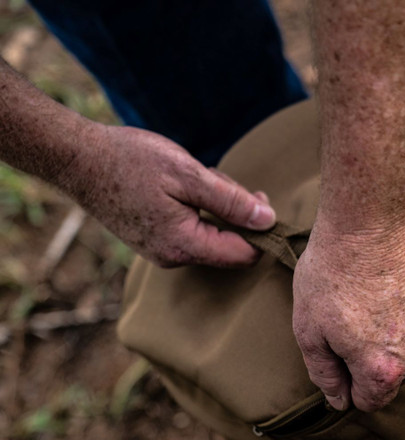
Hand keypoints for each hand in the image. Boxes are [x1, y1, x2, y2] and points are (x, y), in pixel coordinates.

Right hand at [64, 125, 275, 267]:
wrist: (77, 158)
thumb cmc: (131, 161)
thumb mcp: (189, 175)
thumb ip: (231, 201)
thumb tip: (268, 220)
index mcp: (185, 246)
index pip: (245, 255)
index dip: (262, 230)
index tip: (259, 197)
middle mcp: (174, 257)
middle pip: (230, 245)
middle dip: (236, 213)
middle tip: (219, 179)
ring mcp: (161, 251)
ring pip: (211, 234)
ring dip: (215, 206)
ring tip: (193, 177)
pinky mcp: (153, 240)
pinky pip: (191, 230)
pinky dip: (196, 208)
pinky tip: (179, 185)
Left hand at [291, 210, 404, 411]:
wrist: (374, 217)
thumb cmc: (334, 271)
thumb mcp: (309, 329)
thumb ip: (324, 373)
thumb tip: (338, 400)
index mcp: (382, 370)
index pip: (370, 402)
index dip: (348, 386)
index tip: (335, 357)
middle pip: (392, 376)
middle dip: (369, 361)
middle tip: (346, 321)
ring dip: (391, 334)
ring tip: (368, 298)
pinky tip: (387, 283)